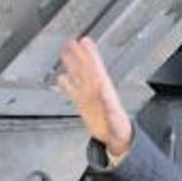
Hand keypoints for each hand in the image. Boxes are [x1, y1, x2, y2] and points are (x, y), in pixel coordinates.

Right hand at [55, 36, 133, 158]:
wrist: (117, 139)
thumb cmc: (120, 128)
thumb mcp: (115, 116)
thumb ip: (108, 103)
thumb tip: (102, 89)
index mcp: (104, 89)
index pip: (96, 67)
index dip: (90, 54)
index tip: (85, 41)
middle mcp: (96, 90)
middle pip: (85, 68)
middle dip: (78, 54)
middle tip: (71, 41)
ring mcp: (89, 96)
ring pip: (78, 76)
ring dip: (72, 65)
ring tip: (65, 53)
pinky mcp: (83, 105)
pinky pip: (73, 91)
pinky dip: (66, 84)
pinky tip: (61, 78)